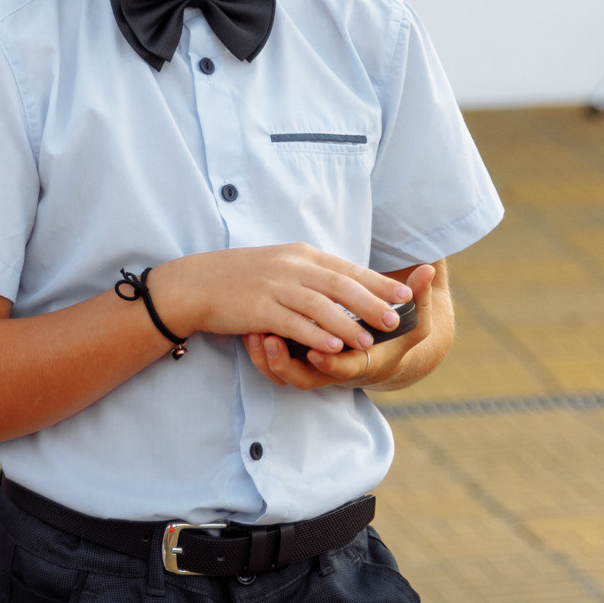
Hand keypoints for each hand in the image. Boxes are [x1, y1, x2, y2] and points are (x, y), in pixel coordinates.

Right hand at [149, 245, 411, 361]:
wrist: (197, 283)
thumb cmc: (242, 277)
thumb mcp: (282, 265)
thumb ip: (313, 273)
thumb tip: (347, 285)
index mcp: (302, 255)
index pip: (347, 269)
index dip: (378, 282)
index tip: (406, 294)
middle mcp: (292, 267)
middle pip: (340, 286)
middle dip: (372, 304)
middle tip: (397, 320)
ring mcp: (275, 286)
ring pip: (320, 306)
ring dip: (348, 324)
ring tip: (370, 341)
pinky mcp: (259, 308)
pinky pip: (292, 322)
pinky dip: (314, 334)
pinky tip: (332, 347)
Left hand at [246, 263, 433, 392]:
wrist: (382, 354)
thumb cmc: (397, 336)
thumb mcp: (414, 321)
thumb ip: (421, 298)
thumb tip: (428, 270)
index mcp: (363, 363)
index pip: (344, 368)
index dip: (330, 362)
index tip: (316, 350)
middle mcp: (334, 371)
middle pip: (304, 379)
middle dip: (285, 363)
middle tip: (271, 341)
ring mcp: (313, 369)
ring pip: (283, 375)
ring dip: (267, 359)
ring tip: (256, 336)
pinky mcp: (298, 360)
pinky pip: (273, 365)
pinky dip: (260, 352)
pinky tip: (251, 331)